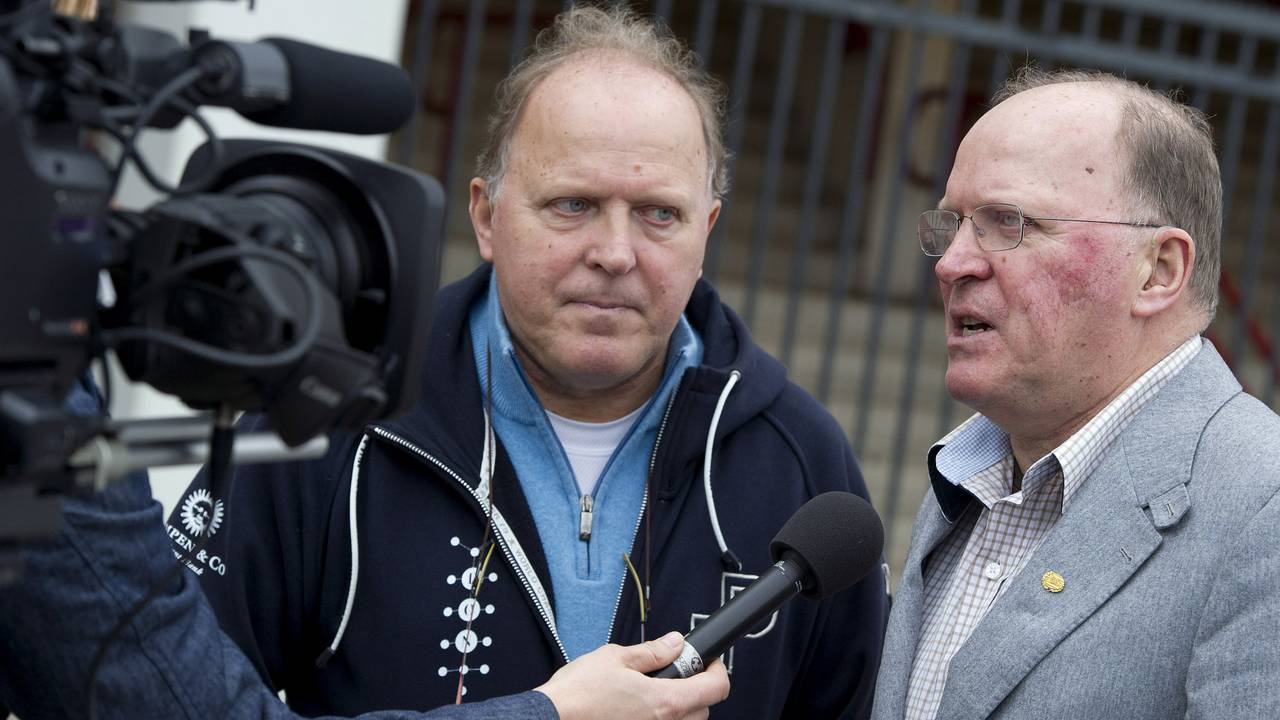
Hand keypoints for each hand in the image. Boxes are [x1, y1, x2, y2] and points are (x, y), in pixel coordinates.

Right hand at [534, 631, 729, 719]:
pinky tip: (637, 710)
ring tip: (653, 694)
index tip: (710, 662)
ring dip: (678, 709)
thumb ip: (652, 651)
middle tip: (679, 674)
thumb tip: (675, 643)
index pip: (715, 688)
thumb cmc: (577, 695)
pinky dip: (657, 719)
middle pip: (702, 711)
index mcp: (665, 701)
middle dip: (696, 690)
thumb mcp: (615, 658)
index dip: (717, 670)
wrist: (551, 719)